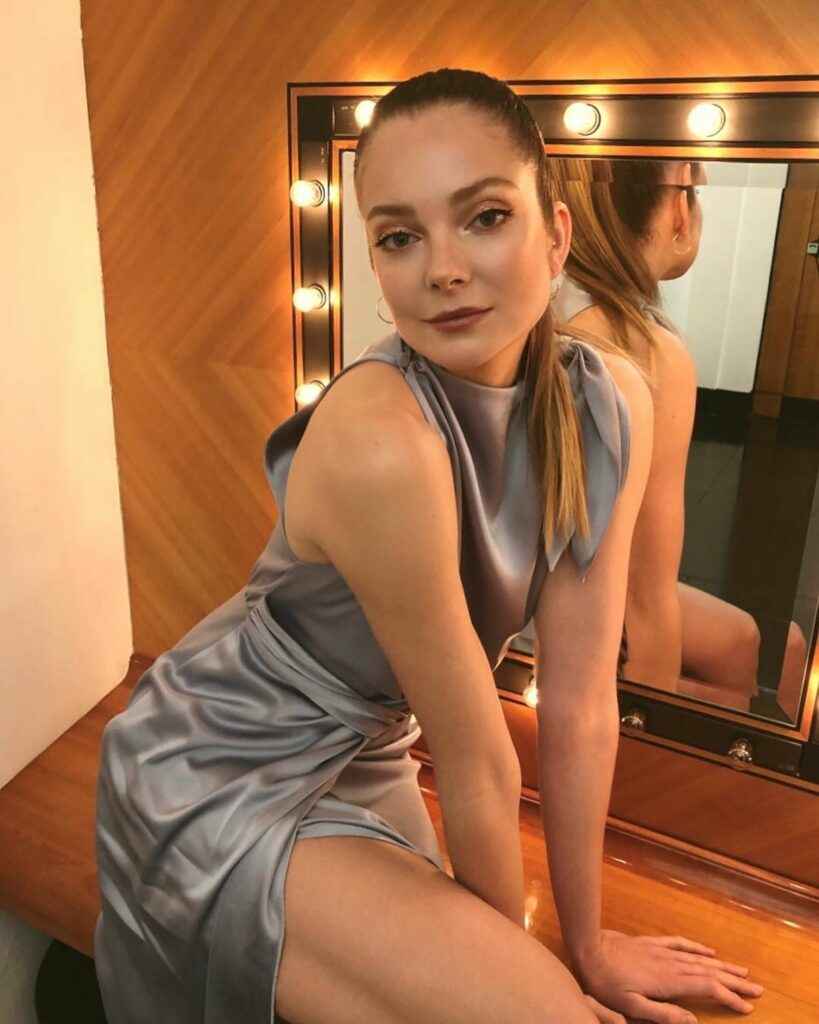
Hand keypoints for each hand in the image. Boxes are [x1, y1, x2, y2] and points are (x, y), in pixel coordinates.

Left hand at [572, 929, 763, 1022]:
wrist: (588, 948)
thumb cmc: (606, 983)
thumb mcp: (631, 1007)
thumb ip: (663, 1015)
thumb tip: (694, 1021)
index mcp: (669, 982)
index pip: (707, 989)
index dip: (729, 998)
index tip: (747, 1007)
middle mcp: (671, 964)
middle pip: (710, 972)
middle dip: (734, 982)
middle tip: (757, 990)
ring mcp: (662, 951)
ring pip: (699, 958)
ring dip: (722, 965)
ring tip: (742, 971)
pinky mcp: (651, 943)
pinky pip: (680, 943)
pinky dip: (698, 948)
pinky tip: (709, 950)